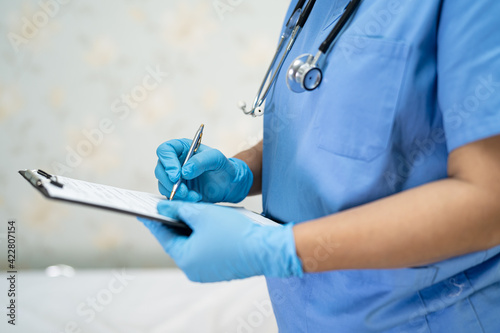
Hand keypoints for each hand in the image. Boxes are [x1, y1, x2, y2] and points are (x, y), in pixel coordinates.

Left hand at [140, 201, 302, 281]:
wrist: (267, 249)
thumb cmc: (235, 232)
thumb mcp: (202, 214)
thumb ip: (179, 209)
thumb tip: (163, 207)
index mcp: (185, 259)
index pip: (163, 236)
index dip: (155, 219)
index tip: (145, 209)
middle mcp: (194, 270)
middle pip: (178, 241)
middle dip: (176, 222)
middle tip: (170, 206)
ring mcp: (208, 272)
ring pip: (194, 245)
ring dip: (192, 229)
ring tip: (191, 210)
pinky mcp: (221, 269)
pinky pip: (207, 250)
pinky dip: (205, 236)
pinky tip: (210, 223)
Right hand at [155, 139, 252, 202]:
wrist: (229, 185)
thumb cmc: (223, 167)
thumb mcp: (217, 158)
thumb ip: (201, 161)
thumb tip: (184, 172)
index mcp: (181, 148)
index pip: (165, 150)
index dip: (167, 162)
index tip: (176, 175)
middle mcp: (175, 162)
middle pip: (160, 170)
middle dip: (169, 182)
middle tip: (183, 190)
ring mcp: (174, 177)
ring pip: (163, 185)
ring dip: (177, 193)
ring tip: (194, 195)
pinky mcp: (177, 191)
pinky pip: (171, 197)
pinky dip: (182, 200)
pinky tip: (196, 198)